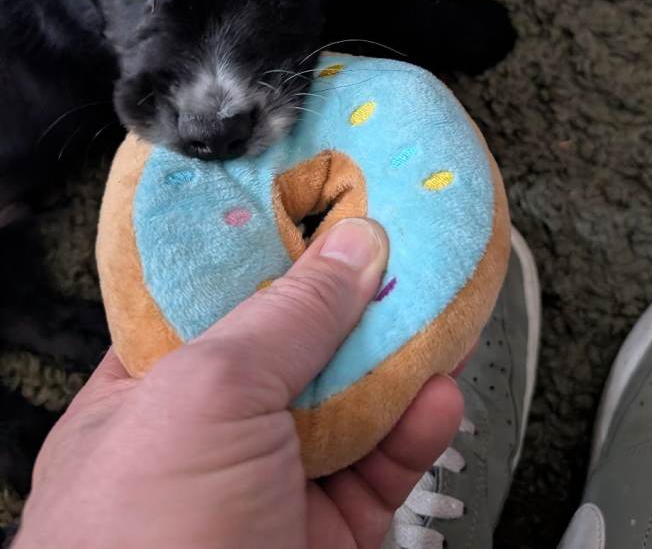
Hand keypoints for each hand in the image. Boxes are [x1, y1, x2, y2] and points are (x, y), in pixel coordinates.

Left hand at [15, 218, 462, 548]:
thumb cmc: (141, 545)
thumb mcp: (206, 393)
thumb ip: (285, 313)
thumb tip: (350, 248)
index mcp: (151, 390)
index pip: (219, 296)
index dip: (277, 248)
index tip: (329, 206)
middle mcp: (212, 435)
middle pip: (298, 342)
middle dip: (353, 296)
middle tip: (403, 246)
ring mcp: (273, 484)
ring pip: (352, 399)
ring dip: (401, 354)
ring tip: (441, 302)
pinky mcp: (330, 533)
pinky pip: (385, 463)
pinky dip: (419, 425)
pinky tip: (439, 390)